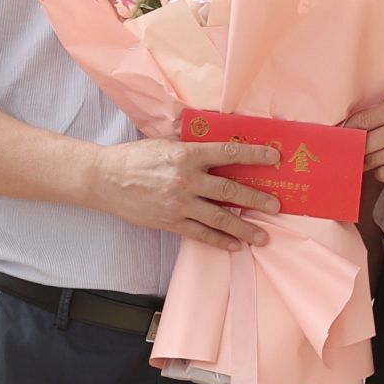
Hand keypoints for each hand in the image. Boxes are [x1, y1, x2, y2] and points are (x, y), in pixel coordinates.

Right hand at [92, 137, 281, 248]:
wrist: (106, 179)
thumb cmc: (136, 157)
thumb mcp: (165, 141)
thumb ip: (191, 142)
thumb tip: (216, 138)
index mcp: (188, 153)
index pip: (229, 152)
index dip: (254, 154)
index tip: (274, 157)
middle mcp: (187, 179)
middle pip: (230, 190)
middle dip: (257, 199)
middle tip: (277, 206)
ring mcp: (179, 203)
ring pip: (219, 217)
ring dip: (244, 228)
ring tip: (263, 236)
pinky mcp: (171, 222)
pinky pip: (200, 233)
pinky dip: (220, 240)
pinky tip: (235, 245)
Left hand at [346, 90, 383, 183]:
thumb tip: (369, 115)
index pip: (362, 119)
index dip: (347, 128)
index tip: (339, 133)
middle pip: (363, 142)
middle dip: (352, 147)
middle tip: (344, 150)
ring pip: (372, 160)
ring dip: (366, 160)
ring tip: (363, 158)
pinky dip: (381, 171)